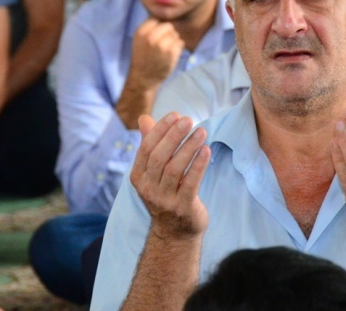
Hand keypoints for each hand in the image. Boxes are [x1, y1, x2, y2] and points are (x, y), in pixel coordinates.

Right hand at [130, 18, 184, 88]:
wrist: (144, 78)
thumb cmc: (143, 58)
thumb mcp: (139, 40)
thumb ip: (149, 28)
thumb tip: (163, 15)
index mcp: (141, 32)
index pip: (156, 19)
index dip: (159, 28)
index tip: (156, 37)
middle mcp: (150, 37)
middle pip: (168, 25)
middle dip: (168, 33)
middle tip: (163, 45)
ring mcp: (161, 44)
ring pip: (175, 34)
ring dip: (173, 42)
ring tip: (165, 51)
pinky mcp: (171, 52)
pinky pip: (180, 43)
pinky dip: (178, 48)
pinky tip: (170, 55)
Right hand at [131, 113, 209, 240]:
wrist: (175, 231)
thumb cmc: (167, 192)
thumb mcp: (155, 171)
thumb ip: (151, 143)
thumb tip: (144, 118)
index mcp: (139, 176)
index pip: (146, 148)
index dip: (160, 130)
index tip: (175, 114)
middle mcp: (148, 188)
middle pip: (159, 157)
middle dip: (174, 136)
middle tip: (189, 119)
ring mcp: (164, 199)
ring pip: (175, 168)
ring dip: (188, 147)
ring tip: (202, 131)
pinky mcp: (183, 206)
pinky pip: (190, 183)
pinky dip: (198, 165)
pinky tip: (206, 150)